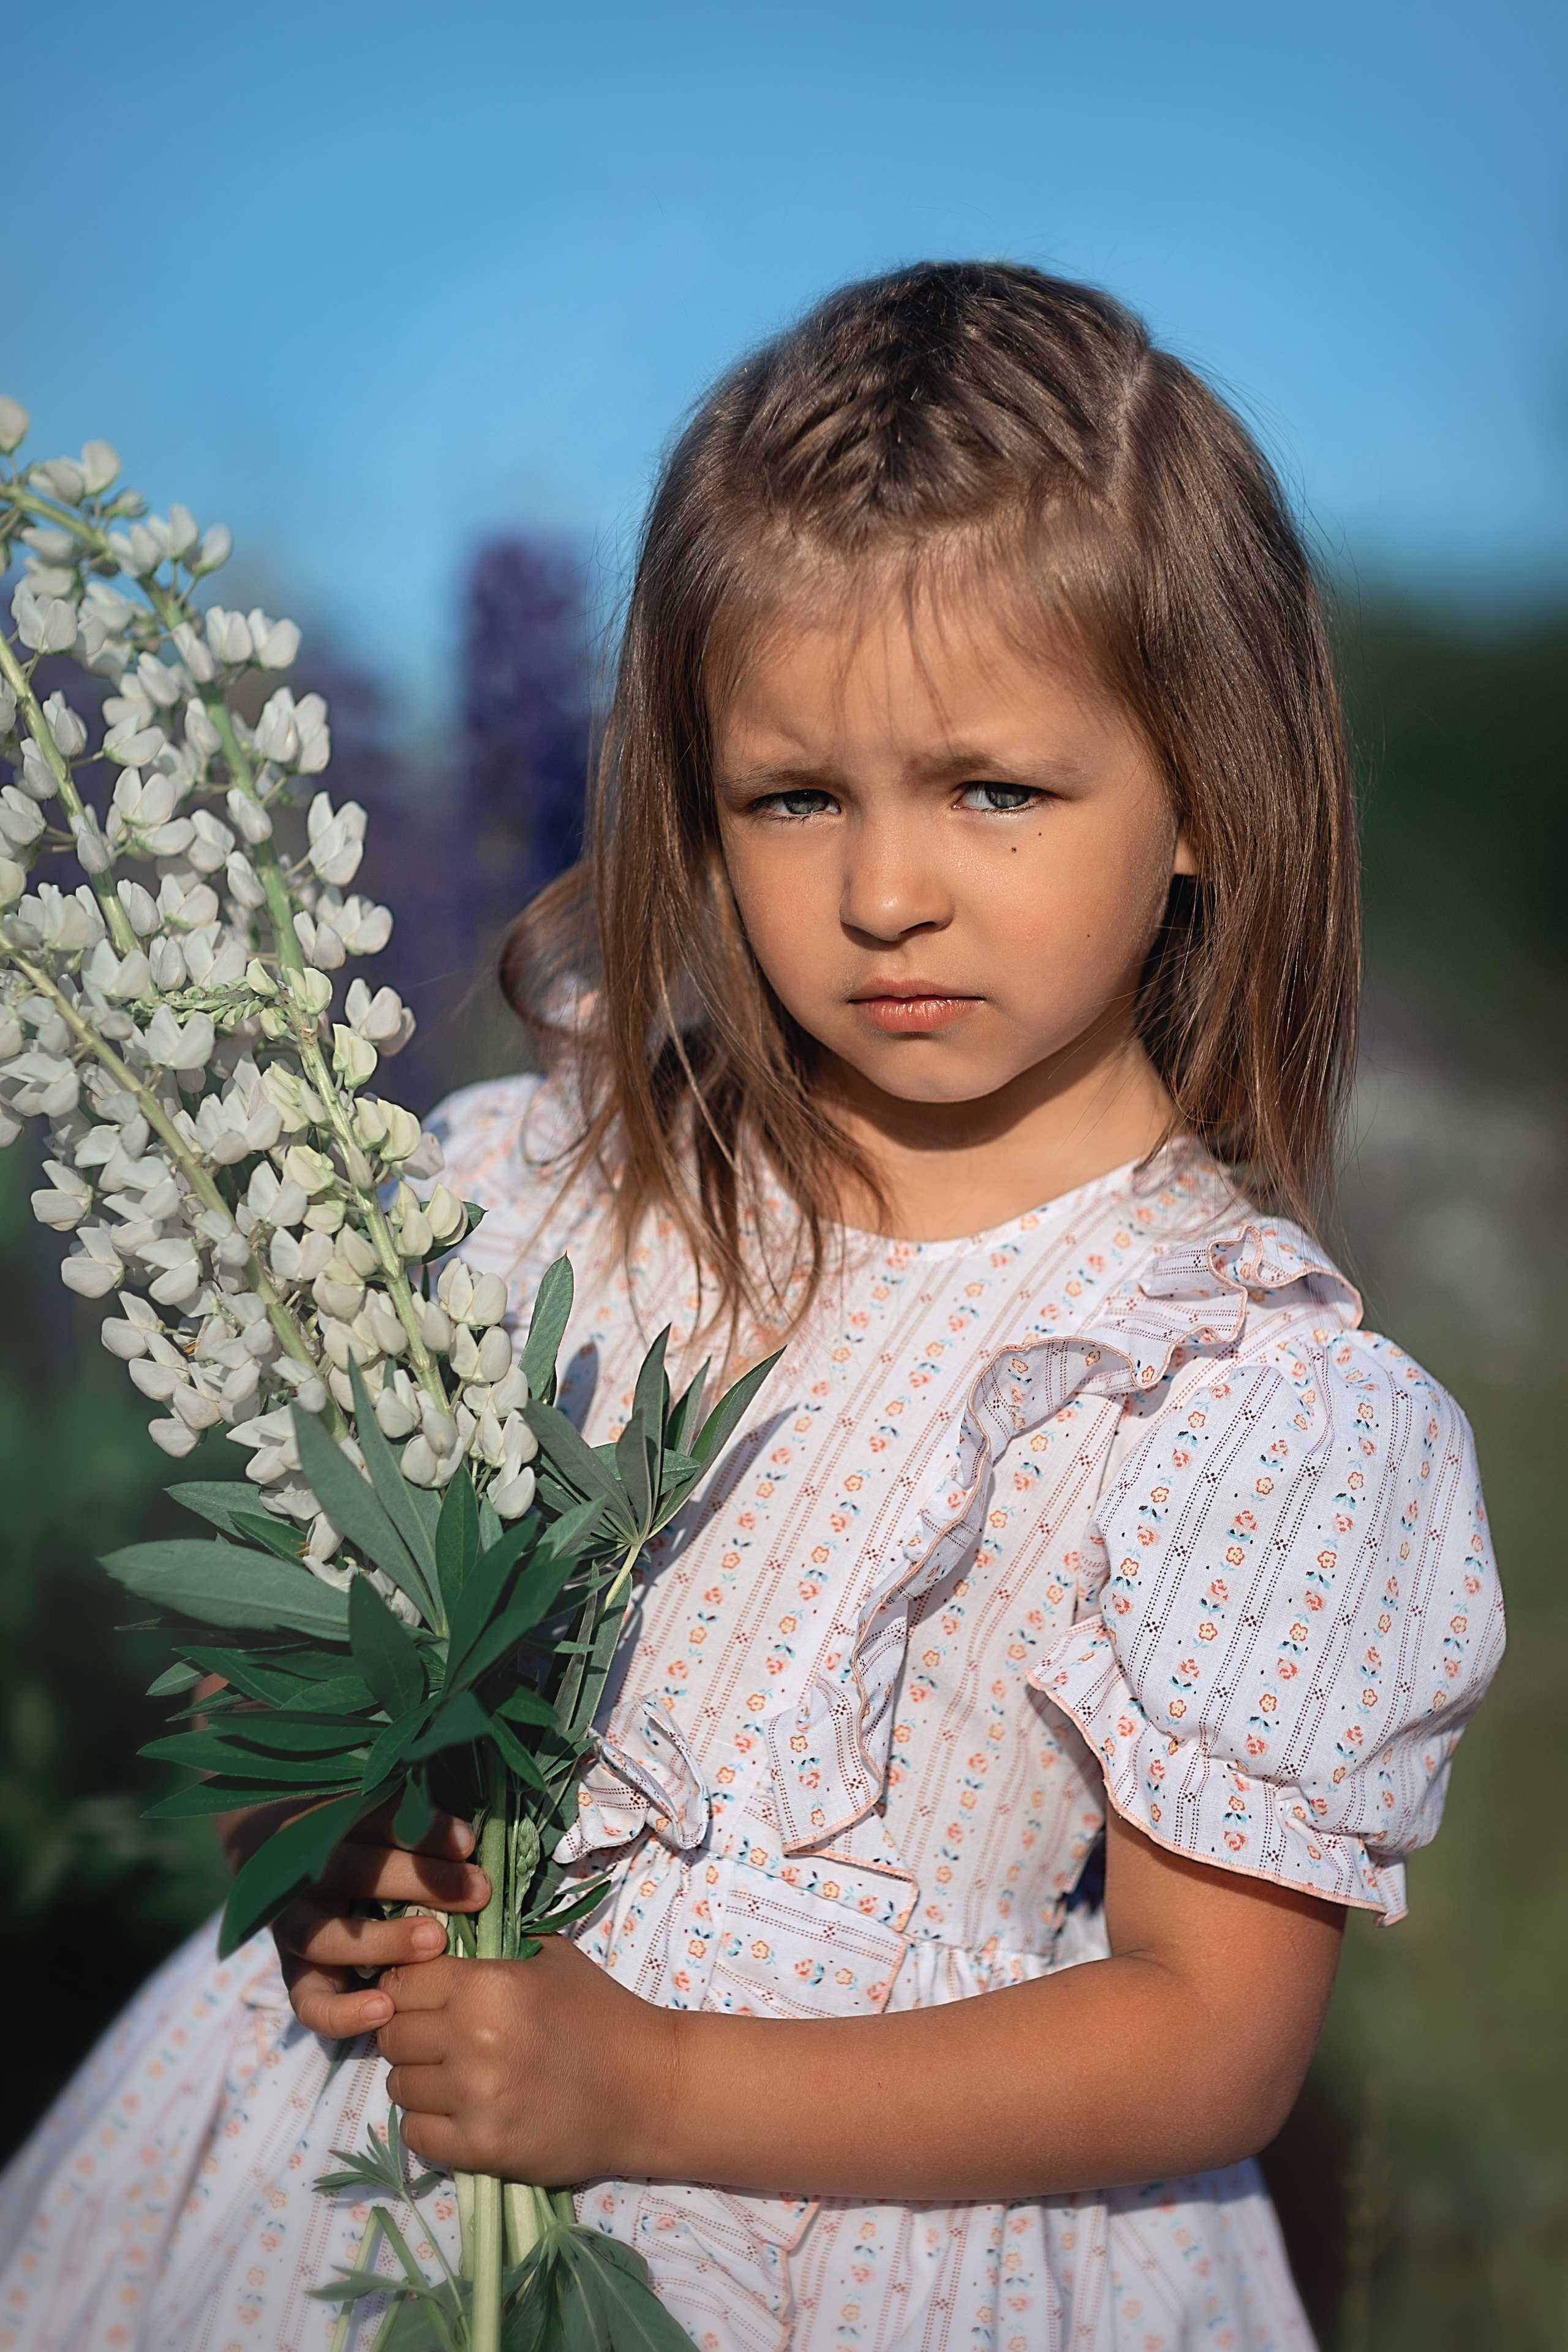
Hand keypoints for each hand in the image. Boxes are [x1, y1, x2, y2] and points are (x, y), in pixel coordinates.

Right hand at [269, 1802, 491, 2038]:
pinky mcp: (298, 1980)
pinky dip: (343, 2011)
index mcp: (330, 1830)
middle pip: (354, 1871)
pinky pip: (311, 2003)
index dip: (422, 1830)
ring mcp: (294, 1930)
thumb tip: (466, 1841)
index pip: (374, 1821)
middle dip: (419, 1879)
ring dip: (384, 1939)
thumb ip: (422, 1835)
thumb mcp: (397, 1840)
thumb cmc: (382, 1865)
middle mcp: (305, 1878)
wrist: (319, 1901)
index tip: (468, 1843)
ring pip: (324, 1935)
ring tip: (436, 1941)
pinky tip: (384, 2008)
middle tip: (476, 1890)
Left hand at [378, 1938, 677, 2184]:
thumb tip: (433, 1940)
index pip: (400, 1982)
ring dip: (418, 2079)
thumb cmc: (599, 2014)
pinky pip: (415, 2135)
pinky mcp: (481, 2149)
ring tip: (452, 2076)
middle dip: (408, 2032)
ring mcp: (474, 2099)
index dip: (405, 1987)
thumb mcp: (550, 1957)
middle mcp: (472, 2040)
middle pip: (392, 2034)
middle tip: (437, 2038)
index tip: (421, 1996)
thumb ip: (491, 1946)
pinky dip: (428, 2124)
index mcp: (486, 1986)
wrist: (647, 2089)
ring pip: (398, 2086)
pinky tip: (458, 2111)